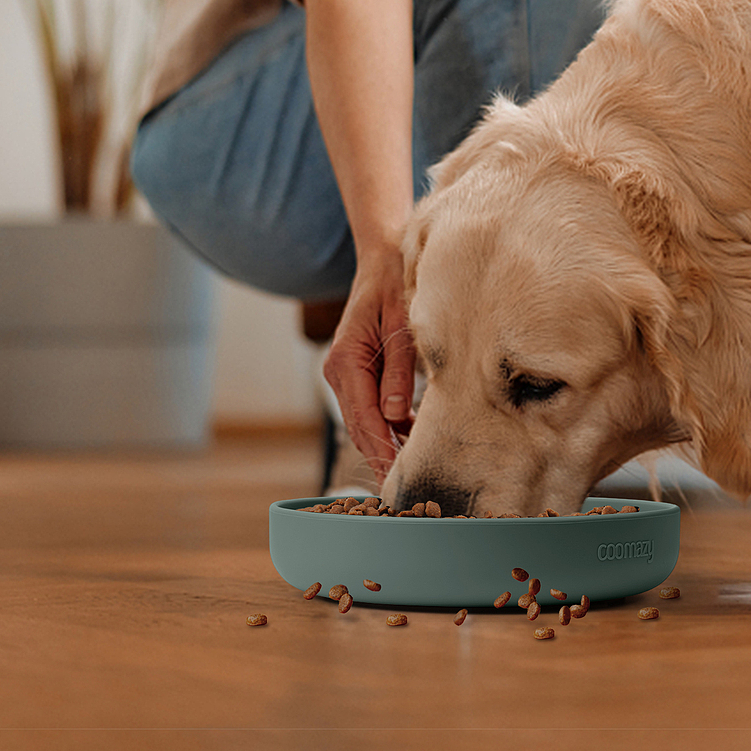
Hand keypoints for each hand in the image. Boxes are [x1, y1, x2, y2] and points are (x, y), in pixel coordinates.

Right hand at [320, 245, 415, 485]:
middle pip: (359, 426)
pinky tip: (412, 436)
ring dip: (386, 443)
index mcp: (346, 360)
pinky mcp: (357, 373)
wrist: (383, 258)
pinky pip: (370, 407)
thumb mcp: (401, 324)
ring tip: (412, 471)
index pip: (364, 417)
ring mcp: (345, 373)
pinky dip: (389, 424)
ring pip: (363, 420)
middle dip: (382, 457)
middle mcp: (339, 370)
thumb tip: (396, 415)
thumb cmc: (395, 284)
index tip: (399, 477)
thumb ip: (400, 371)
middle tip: (406, 492)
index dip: (382, 450)